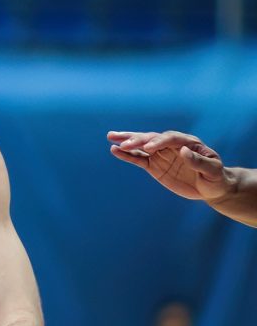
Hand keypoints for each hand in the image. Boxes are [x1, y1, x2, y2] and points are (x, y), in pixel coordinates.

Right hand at [107, 129, 230, 203]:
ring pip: (142, 146)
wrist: (211, 187)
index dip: (159, 142)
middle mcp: (171, 145)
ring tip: (111, 138)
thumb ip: (198, 161)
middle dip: (138, 140)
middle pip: (152, 139)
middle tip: (124, 143)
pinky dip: (127, 155)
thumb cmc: (215, 177)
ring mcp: (161, 155)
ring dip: (127, 142)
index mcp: (187, 142)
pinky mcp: (154, 165)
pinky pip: (138, 159)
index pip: (170, 138)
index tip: (148, 149)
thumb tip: (183, 151)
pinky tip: (115, 150)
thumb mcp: (212, 170)